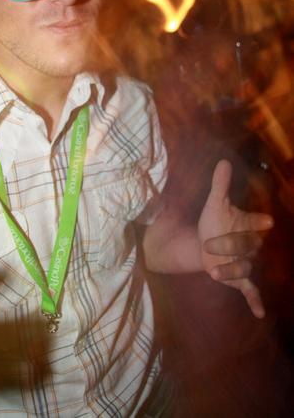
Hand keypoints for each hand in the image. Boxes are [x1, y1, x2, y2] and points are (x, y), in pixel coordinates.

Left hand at [198, 160, 273, 318]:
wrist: (205, 243)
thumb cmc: (214, 221)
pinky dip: (255, 300)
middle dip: (230, 246)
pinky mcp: (239, 278)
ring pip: (243, 267)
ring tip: (214, 271)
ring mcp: (245, 262)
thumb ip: (220, 184)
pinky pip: (251, 289)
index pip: (256, 222)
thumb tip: (223, 160)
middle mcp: (249, 244)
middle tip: (211, 244)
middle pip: (246, 246)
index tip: (267, 220)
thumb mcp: (215, 203)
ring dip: (230, 270)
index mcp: (246, 224)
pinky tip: (260, 312)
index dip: (259, 222)